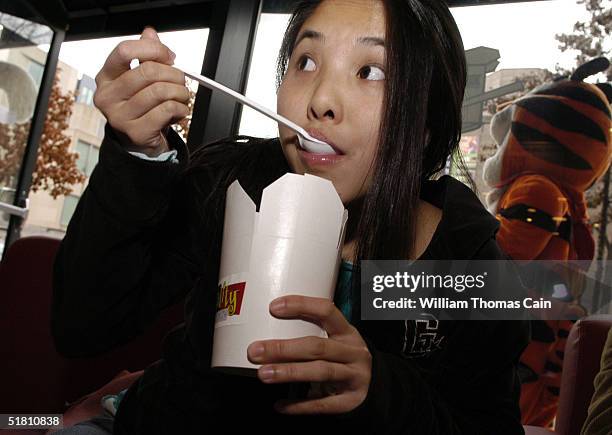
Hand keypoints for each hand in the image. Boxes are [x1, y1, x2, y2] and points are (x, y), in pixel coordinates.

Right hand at [93, 27, 189, 155]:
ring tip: (181, 97)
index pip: (124, 50)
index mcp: (106, 77)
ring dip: (180, 92)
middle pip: (148, 71)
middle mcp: (107, 96)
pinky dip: (181, 109)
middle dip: (174, 74)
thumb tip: (149, 33)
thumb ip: (146, 55)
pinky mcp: (136, 132)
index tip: (169, 56)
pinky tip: (178, 111)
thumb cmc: (142, 107)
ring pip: (160, 91)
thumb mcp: (141, 79)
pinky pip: (167, 110)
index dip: (153, 49)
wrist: (140, 141)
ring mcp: (119, 116)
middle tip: (181, 80)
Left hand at [247, 295, 371, 414]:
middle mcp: (353, 352)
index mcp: (347, 332)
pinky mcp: (350, 401)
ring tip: (263, 374)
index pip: (326, 311)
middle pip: (317, 347)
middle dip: (284, 348)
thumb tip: (267, 332)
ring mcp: (354, 376)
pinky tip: (280, 405)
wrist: (373, 386)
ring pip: (320, 372)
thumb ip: (311, 334)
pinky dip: (299, 406)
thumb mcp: (336, 340)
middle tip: (255, 351)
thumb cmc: (343, 358)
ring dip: (289, 372)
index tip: (273, 307)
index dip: (301, 306)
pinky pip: (322, 404)